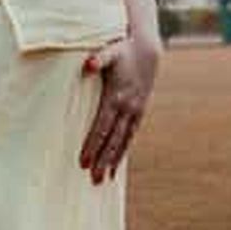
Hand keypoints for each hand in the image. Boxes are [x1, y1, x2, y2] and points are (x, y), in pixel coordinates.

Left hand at [79, 32, 160, 183]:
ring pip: (124, 141)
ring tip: (105, 179)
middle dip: (103, 160)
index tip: (84, 161)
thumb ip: (99, 58)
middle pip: (113, 139)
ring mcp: (135, 111)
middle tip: (93, 179)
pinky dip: (124, 150)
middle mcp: (127, 108)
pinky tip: (117, 163)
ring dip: (114, 160)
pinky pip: (131, 135)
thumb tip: (88, 65)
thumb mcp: (111, 51)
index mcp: (116, 96)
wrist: (147, 50)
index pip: (102, 126)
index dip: (93, 144)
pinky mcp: (139, 111)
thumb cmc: (123, 50)